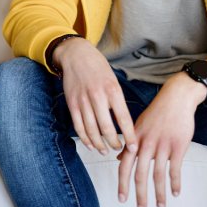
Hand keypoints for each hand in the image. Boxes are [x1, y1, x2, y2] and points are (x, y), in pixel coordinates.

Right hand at [55, 37, 137, 155]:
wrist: (76, 55)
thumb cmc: (98, 68)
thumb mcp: (113, 81)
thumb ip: (117, 101)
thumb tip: (124, 124)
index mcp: (112, 90)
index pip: (124, 119)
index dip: (129, 136)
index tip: (134, 147)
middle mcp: (98, 96)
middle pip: (107, 128)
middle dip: (115, 143)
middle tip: (119, 149)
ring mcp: (83, 101)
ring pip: (92, 130)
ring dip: (100, 145)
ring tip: (105, 151)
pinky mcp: (72, 103)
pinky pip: (79, 126)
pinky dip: (85, 138)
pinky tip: (91, 144)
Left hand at [117, 73, 203, 206]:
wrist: (176, 98)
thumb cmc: (156, 113)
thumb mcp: (138, 126)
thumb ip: (129, 144)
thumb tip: (118, 159)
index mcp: (134, 140)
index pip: (124, 166)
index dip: (122, 183)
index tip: (122, 199)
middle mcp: (146, 144)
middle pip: (141, 174)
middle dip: (140, 195)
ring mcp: (162, 145)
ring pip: (159, 175)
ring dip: (159, 193)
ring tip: (161, 206)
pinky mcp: (178, 145)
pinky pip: (175, 169)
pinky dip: (175, 183)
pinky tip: (176, 193)